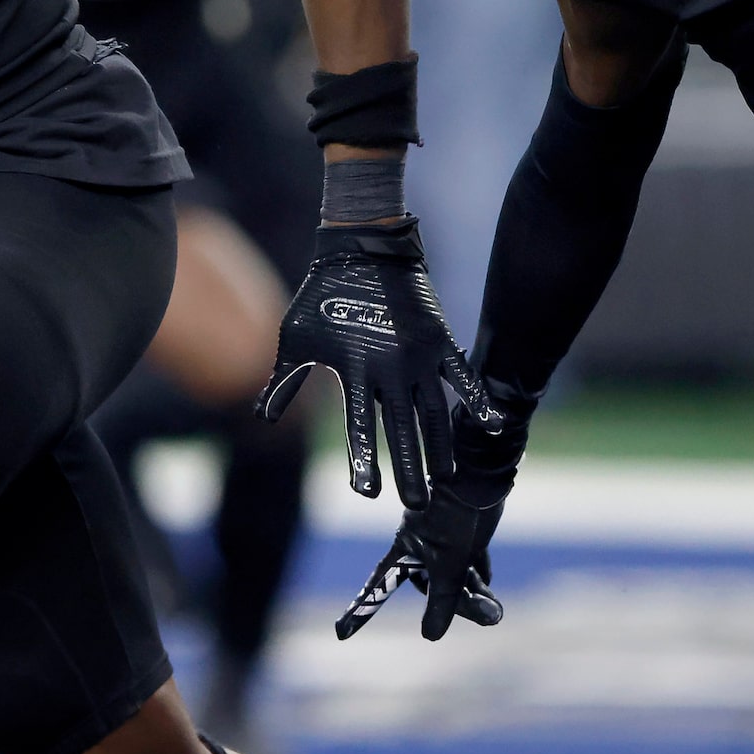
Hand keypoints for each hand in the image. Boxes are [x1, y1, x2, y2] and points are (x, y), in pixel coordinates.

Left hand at [256, 216, 491, 508]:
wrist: (362, 246)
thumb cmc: (321, 293)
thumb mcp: (295, 336)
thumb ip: (285, 378)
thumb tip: (262, 415)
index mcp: (354, 369)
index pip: (361, 426)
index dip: (364, 460)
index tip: (366, 492)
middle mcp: (389, 367)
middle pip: (403, 429)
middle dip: (409, 469)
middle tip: (415, 506)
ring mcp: (417, 353)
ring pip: (434, 410)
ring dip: (440, 447)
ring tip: (444, 479)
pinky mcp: (438, 338)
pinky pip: (462, 374)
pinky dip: (477, 399)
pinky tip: (491, 425)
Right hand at [336, 394, 529, 641]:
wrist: (482, 479)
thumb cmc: (455, 516)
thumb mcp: (450, 564)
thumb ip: (443, 600)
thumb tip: (430, 637)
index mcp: (404, 551)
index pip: (378, 587)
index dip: (361, 610)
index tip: (341, 634)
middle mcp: (420, 549)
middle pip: (433, 589)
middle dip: (459, 605)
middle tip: (490, 613)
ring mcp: (443, 543)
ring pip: (455, 581)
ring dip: (476, 596)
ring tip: (496, 608)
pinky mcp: (464, 536)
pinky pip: (469, 566)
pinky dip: (479, 578)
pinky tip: (487, 584)